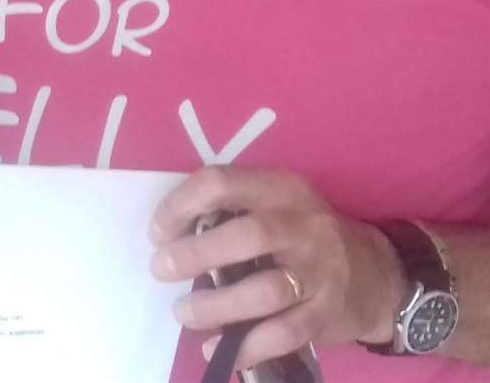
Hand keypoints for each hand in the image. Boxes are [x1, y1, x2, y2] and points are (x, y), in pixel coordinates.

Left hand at [148, 167, 406, 371]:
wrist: (377, 275)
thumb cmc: (302, 236)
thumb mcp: (276, 205)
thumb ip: (230, 212)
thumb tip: (169, 236)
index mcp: (281, 189)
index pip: (221, 184)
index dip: (180, 206)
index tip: (158, 233)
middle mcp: (304, 226)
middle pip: (246, 236)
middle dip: (195, 254)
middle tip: (161, 270)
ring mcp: (319, 272)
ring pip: (265, 291)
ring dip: (215, 306)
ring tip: (183, 312)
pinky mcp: (327, 314)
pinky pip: (284, 334)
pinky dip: (246, 346)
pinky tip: (216, 350)